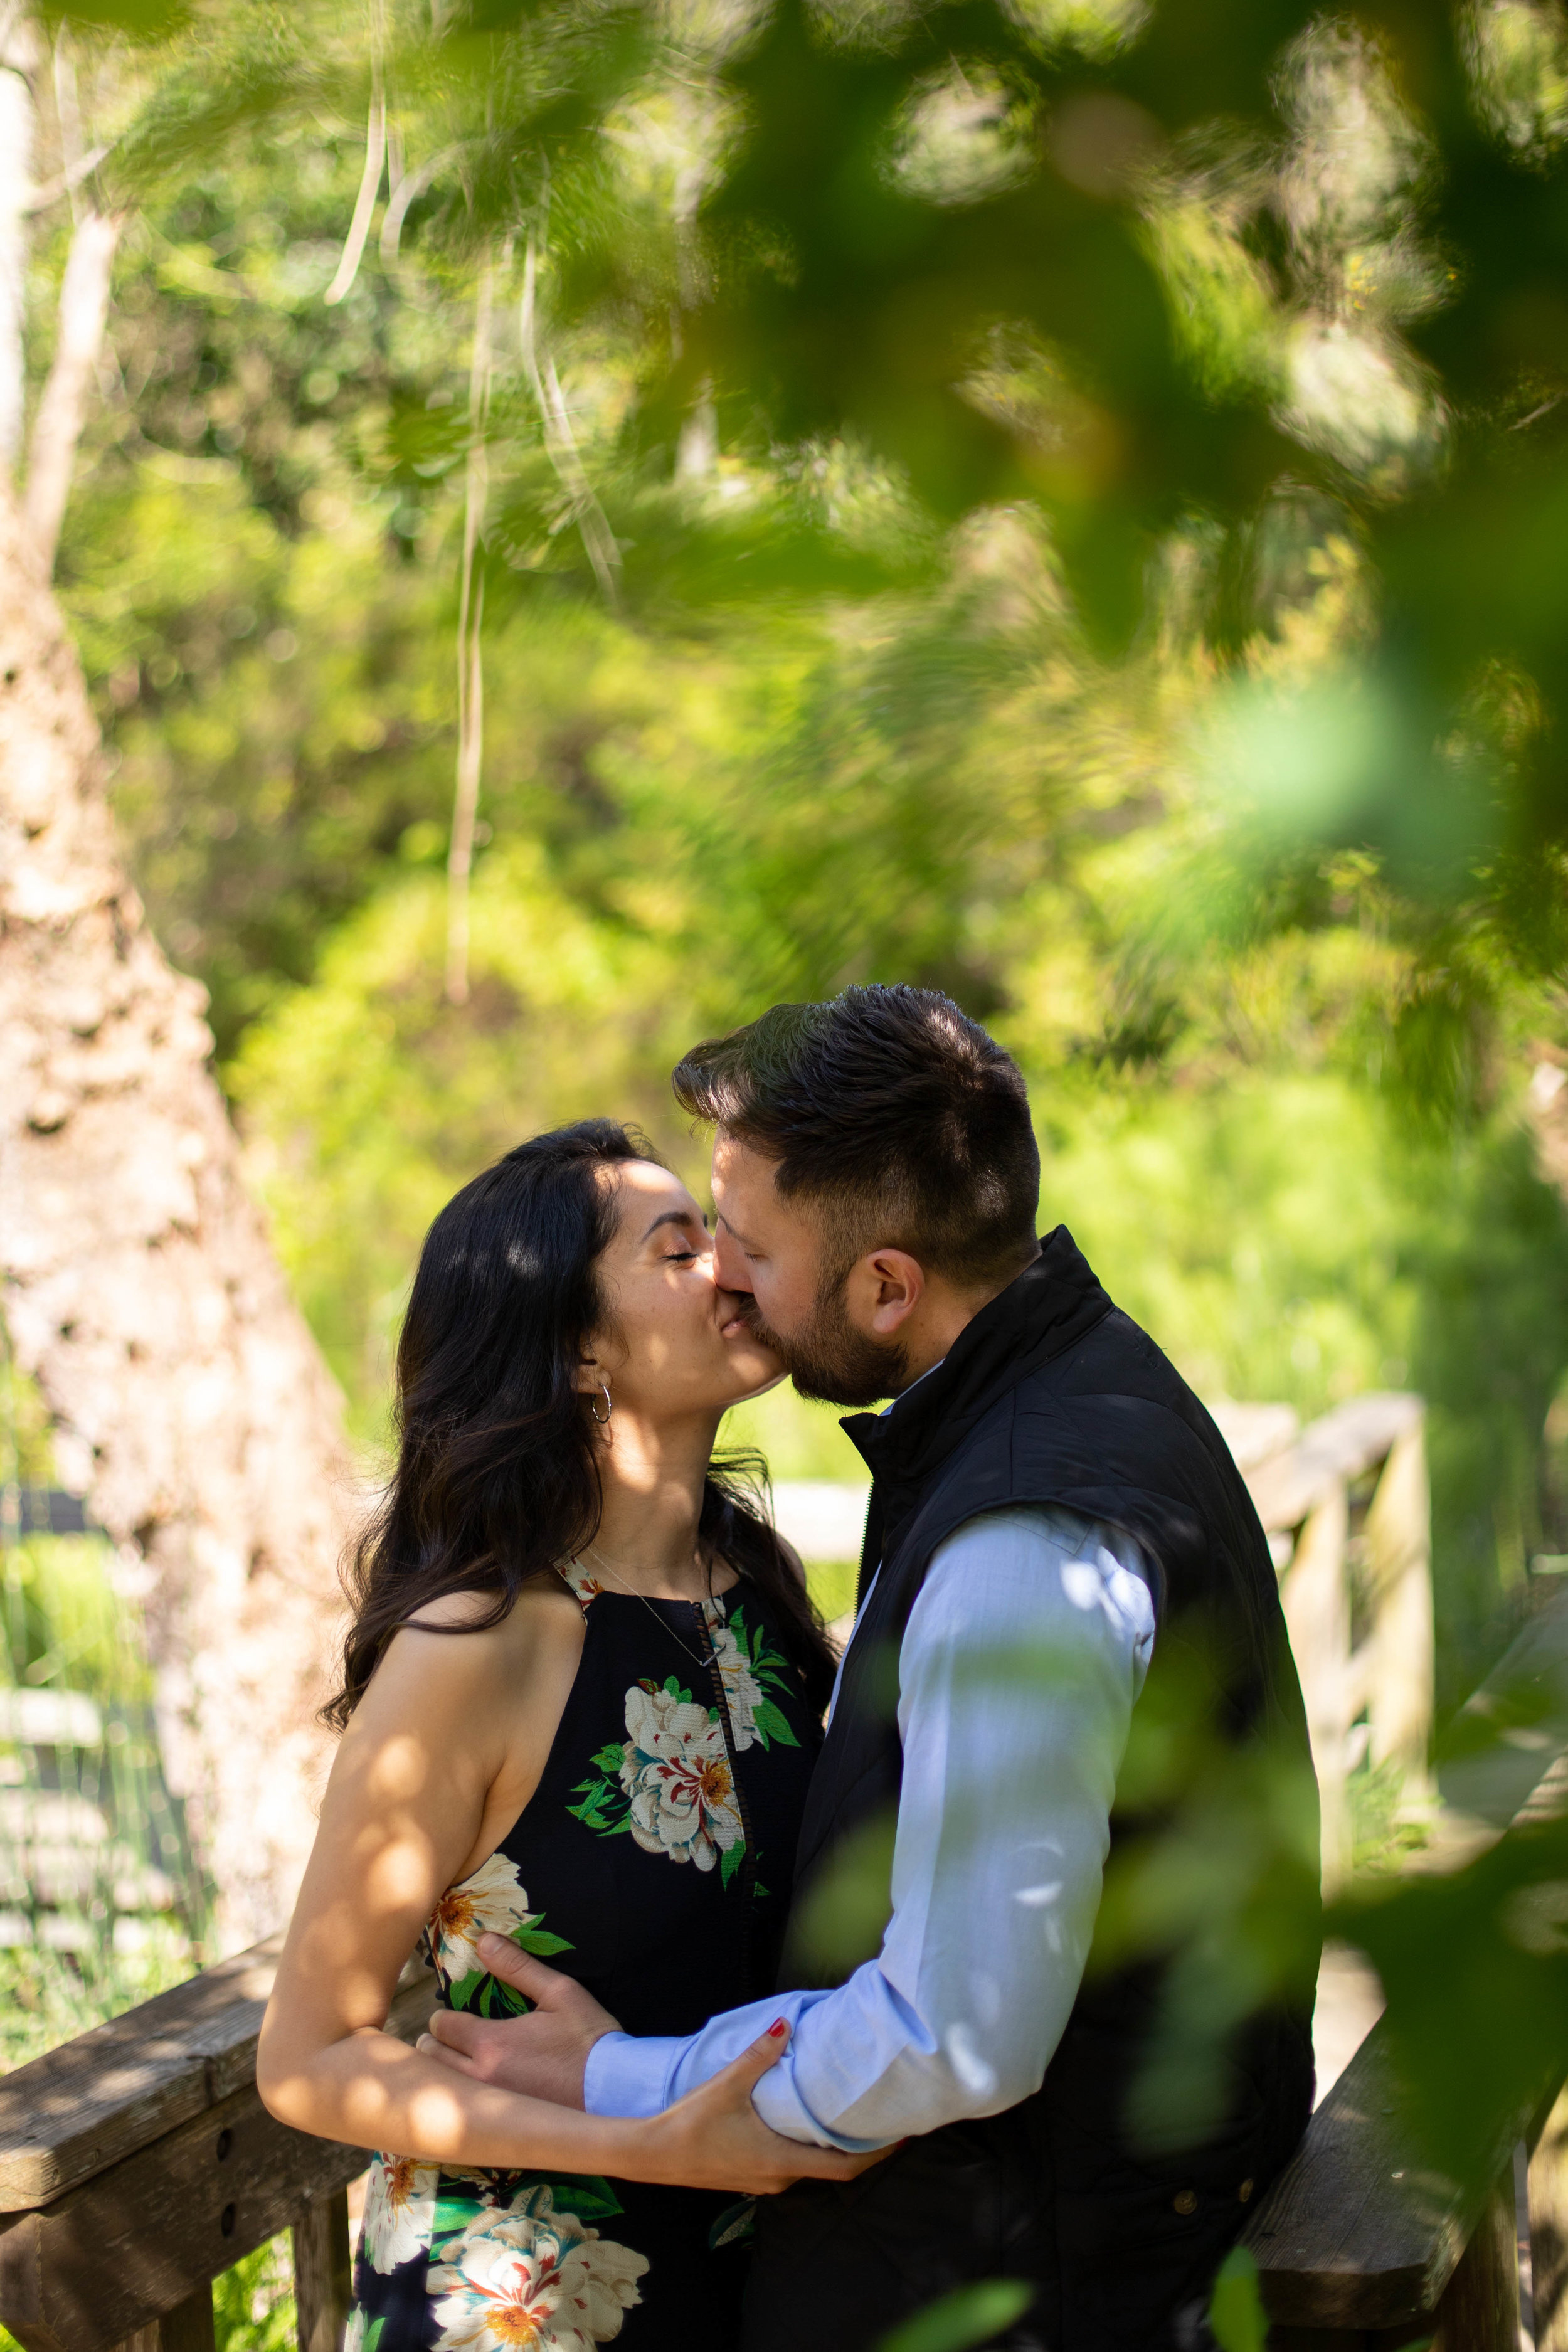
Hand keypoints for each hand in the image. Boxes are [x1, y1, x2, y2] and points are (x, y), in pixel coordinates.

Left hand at [418, 1936, 614, 2107]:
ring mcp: (489, 2107)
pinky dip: (459, 2099)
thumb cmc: (588, 2038)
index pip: (443, 2026)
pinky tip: (470, 2095)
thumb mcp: (559, 1993)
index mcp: (491, 2043)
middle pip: (433, 2059)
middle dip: (433, 2043)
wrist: (615, 2092)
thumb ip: (518, 1967)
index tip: (448, 2015)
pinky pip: (465, 2112)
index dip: (442, 2017)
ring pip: (444, 2089)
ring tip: (450, 2062)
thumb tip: (483, 1940)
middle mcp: (481, 2077)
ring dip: (441, 2073)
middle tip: (441, 2037)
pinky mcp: (501, 2127)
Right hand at [640, 2019, 895, 2194]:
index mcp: (782, 2161)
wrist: (651, 2154)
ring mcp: (763, 2180)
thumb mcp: (727, 2085)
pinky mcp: (749, 2175)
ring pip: (811, 2167)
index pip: (845, 2167)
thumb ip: (758, 2055)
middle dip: (861, 2147)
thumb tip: (784, 2022)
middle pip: (833, 2168)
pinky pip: (791, 2164)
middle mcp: (779, 2178)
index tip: (902, 2135)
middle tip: (884, 2118)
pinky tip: (809, 2125)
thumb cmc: (690, 2123)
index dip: (877, 2154)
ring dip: (834, 2147)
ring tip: (853, 2117)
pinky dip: (810, 2148)